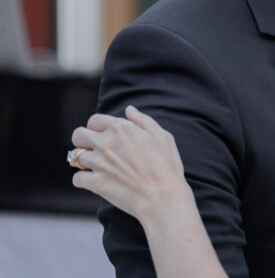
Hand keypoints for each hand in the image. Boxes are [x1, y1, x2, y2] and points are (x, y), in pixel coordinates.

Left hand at [70, 106, 191, 220]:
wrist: (163, 196)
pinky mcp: (95, 183)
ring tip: (94, 166)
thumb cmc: (167, 166)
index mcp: (122, 128)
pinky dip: (83, 180)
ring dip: (83, 161)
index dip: (97, 127)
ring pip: (75, 157)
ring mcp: (99, 163)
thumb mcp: (162, 136)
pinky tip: (94, 181)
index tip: (102, 135)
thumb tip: (129, 110)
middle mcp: (106, 143)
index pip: (94, 120)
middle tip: (92, 149)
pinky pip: (77, 179)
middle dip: (82, 140)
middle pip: (78, 135)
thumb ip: (143, 120)